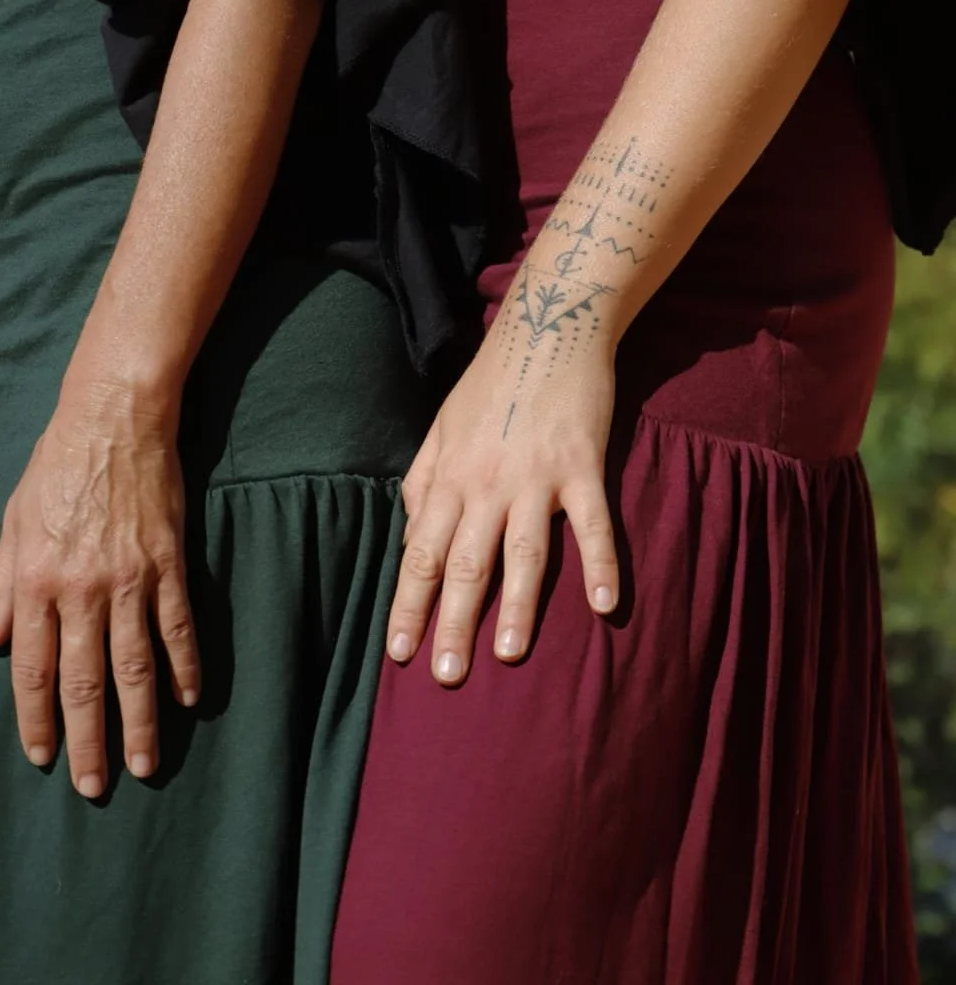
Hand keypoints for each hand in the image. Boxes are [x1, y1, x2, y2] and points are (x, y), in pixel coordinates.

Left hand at [0, 374, 200, 797]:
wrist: (113, 419)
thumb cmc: (57, 465)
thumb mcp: (12, 521)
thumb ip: (2, 584)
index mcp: (35, 582)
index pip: (34, 671)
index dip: (36, 720)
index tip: (41, 758)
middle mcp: (80, 590)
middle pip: (83, 683)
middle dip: (87, 741)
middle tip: (94, 786)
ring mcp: (128, 579)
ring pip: (133, 666)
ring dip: (139, 721)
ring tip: (144, 764)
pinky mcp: (167, 562)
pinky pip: (177, 626)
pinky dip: (184, 665)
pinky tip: (188, 698)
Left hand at [386, 315, 620, 685]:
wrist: (548, 328)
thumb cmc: (492, 383)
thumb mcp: (442, 427)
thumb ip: (423, 480)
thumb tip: (408, 533)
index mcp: (448, 476)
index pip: (419, 552)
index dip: (408, 603)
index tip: (398, 651)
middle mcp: (485, 482)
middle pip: (463, 563)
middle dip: (451, 622)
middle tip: (445, 676)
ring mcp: (535, 476)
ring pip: (522, 552)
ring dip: (516, 607)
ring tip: (508, 655)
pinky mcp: (582, 465)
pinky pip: (592, 523)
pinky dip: (601, 564)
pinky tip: (605, 606)